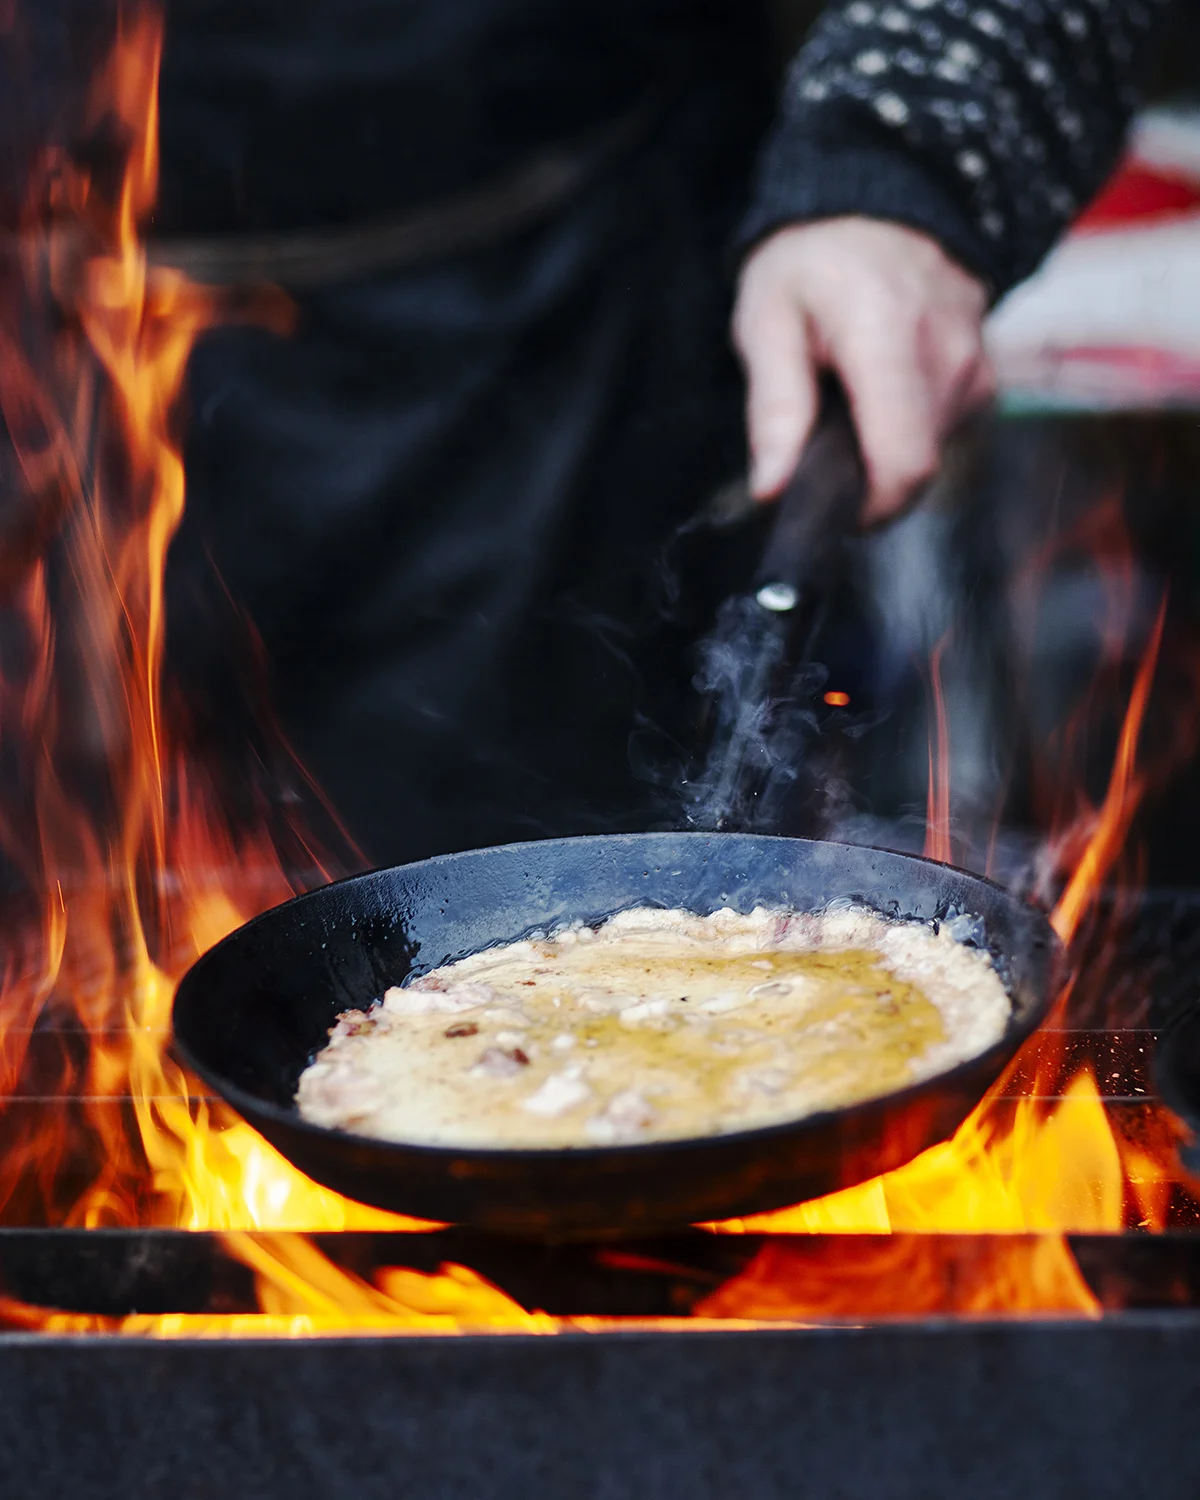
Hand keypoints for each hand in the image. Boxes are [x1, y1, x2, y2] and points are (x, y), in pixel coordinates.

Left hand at [732, 217, 992, 523]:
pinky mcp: (985, 375)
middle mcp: (947, 354)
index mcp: (887, 336)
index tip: (830, 510)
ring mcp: (976, 364)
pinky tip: (879, 395)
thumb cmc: (813, 262)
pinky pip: (944, 432)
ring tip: (848, 405)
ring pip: (930, 455)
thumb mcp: (767, 323)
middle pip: (916, 470)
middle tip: (821, 450)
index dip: (868, 509)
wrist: (883, 200)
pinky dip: (906, 431)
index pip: (904, 464)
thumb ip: (774, 411)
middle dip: (867, 482)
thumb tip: (773, 489)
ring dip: (884, 453)